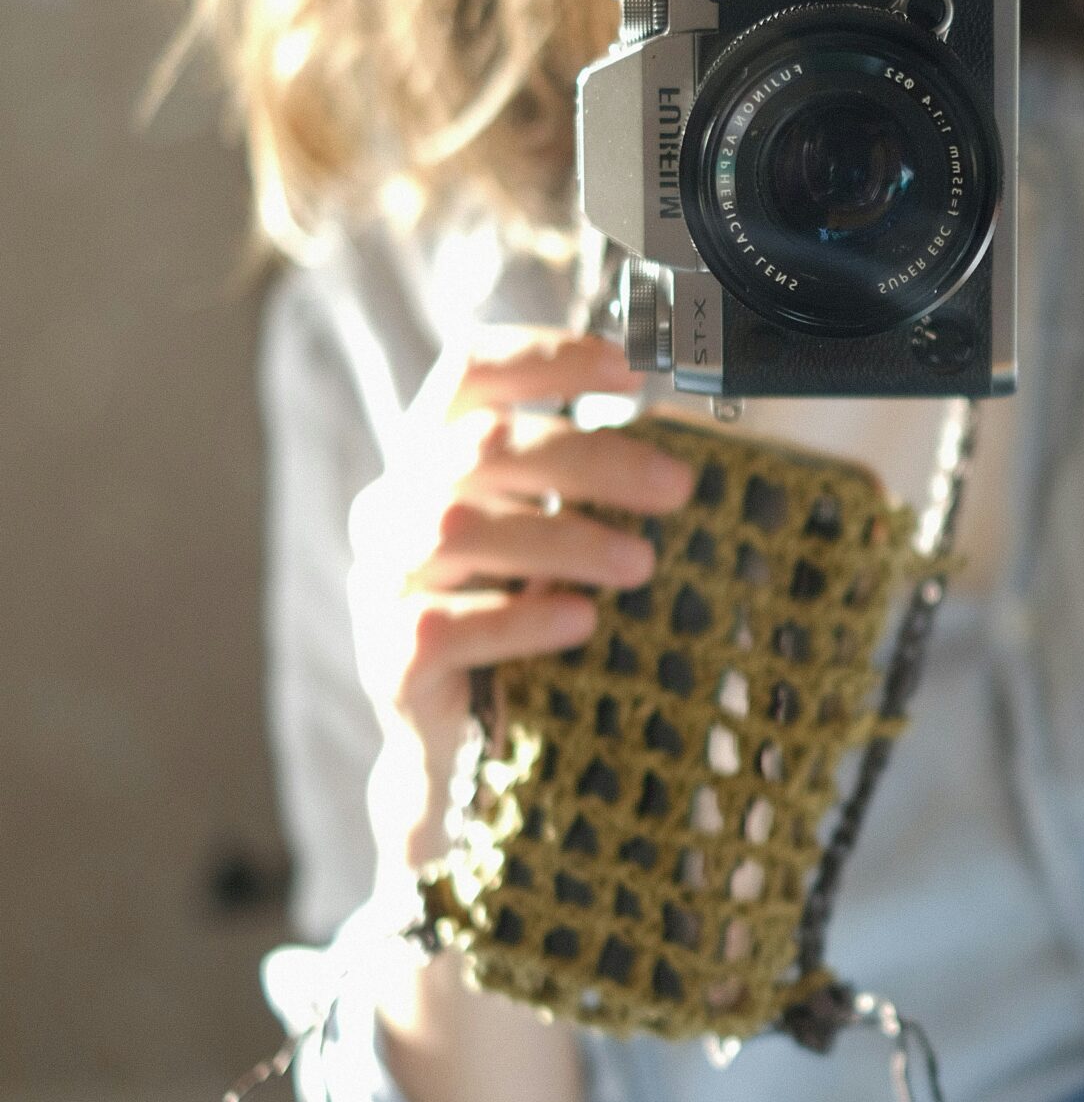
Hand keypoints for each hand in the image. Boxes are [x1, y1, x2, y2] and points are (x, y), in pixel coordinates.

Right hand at [346, 330, 693, 868]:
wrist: (459, 746)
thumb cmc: (517, 616)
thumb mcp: (548, 534)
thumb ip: (583, 484)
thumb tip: (683, 446)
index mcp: (430, 456)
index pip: (470, 372)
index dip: (547, 356)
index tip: (635, 368)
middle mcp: (393, 505)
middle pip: (482, 447)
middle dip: (591, 459)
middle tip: (677, 488)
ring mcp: (382, 580)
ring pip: (461, 531)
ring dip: (565, 540)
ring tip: (642, 566)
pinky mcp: (391, 656)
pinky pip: (451, 623)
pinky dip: (522, 618)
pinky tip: (581, 621)